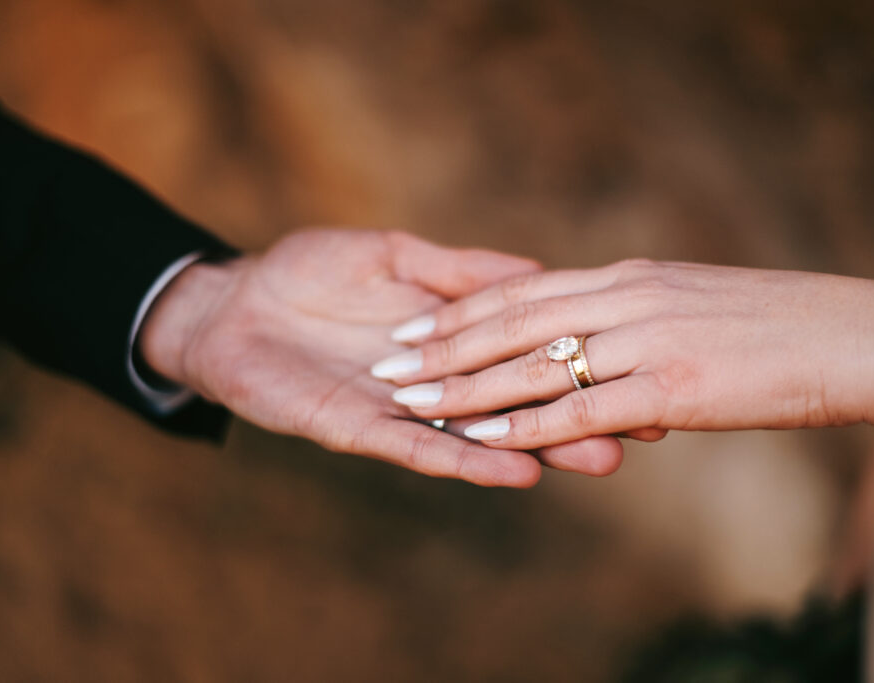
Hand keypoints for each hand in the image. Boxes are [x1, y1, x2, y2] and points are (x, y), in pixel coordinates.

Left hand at [139, 229, 622, 486]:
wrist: (234, 305)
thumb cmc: (309, 272)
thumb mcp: (394, 253)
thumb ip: (458, 270)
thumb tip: (536, 268)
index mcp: (446, 334)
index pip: (521, 351)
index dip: (574, 360)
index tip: (636, 366)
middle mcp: (435, 381)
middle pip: (513, 403)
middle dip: (575, 419)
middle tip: (640, 434)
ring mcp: (401, 410)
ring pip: (478, 435)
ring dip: (536, 448)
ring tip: (597, 458)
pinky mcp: (359, 429)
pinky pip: (418, 448)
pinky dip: (463, 458)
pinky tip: (512, 469)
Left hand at [378, 259, 873, 448]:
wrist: (854, 336)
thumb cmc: (777, 326)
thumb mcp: (693, 308)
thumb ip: (638, 321)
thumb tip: (601, 342)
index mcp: (629, 279)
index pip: (526, 289)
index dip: (463, 309)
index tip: (416, 324)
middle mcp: (626, 300)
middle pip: (512, 319)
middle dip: (444, 345)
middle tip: (387, 362)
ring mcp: (646, 342)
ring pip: (534, 363)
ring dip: (467, 387)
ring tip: (410, 401)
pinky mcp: (671, 388)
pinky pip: (581, 407)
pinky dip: (526, 425)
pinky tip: (483, 438)